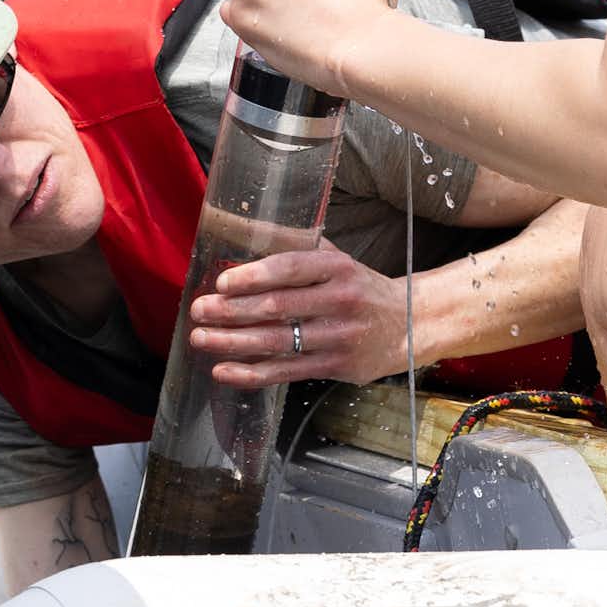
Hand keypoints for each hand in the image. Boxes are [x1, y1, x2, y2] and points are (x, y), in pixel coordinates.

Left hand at [187, 242, 413, 387]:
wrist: (408, 326)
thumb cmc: (359, 289)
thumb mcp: (337, 261)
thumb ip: (296, 249)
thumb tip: (242, 232)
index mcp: (338, 268)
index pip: (290, 268)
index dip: (253, 276)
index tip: (222, 283)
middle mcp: (341, 301)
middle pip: (277, 307)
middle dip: (231, 310)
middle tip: (199, 310)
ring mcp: (339, 337)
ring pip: (276, 342)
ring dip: (232, 342)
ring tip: (200, 338)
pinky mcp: (336, 367)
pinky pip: (285, 372)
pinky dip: (250, 373)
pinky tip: (223, 370)